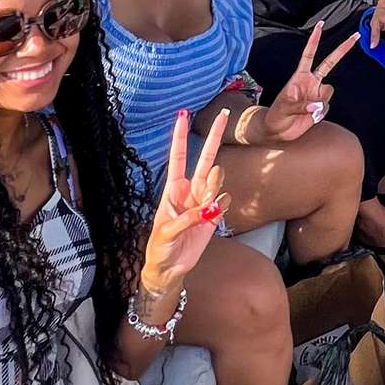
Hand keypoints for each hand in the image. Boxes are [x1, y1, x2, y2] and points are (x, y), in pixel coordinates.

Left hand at [141, 108, 231, 294]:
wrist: (169, 269)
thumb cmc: (159, 248)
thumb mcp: (166, 231)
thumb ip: (189, 218)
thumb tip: (210, 208)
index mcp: (173, 189)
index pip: (179, 157)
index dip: (181, 137)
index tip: (183, 115)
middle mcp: (189, 191)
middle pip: (204, 159)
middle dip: (214, 137)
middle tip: (225, 116)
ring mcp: (203, 202)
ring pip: (216, 180)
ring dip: (215, 184)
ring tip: (208, 200)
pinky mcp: (213, 216)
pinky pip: (223, 201)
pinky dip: (221, 205)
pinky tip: (213, 214)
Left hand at [255, 23, 358, 142]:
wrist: (278, 131)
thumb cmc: (276, 115)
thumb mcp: (283, 108)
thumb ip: (300, 105)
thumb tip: (316, 106)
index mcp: (300, 77)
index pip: (309, 54)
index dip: (314, 40)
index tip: (320, 25)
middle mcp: (311, 82)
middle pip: (330, 62)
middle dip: (343, 49)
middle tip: (356, 35)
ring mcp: (317, 94)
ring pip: (329, 92)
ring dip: (320, 102)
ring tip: (306, 111)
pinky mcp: (321, 107)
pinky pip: (327, 107)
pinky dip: (320, 113)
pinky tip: (309, 118)